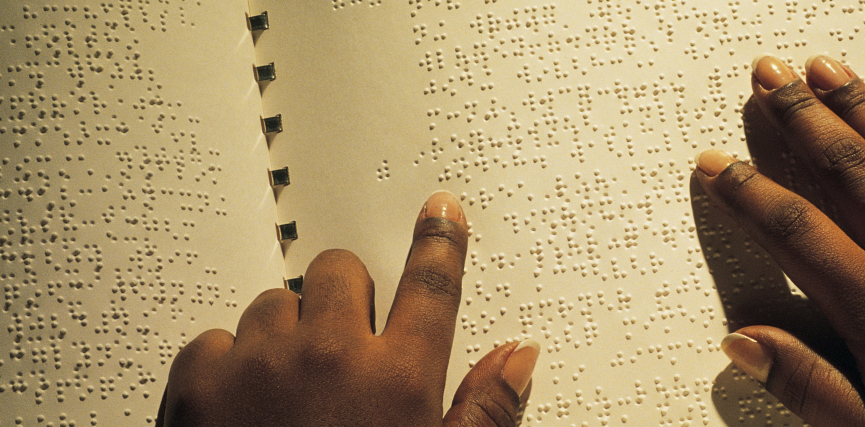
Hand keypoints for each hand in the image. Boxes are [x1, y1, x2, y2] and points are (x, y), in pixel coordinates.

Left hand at [157, 191, 539, 425]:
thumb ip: (484, 409)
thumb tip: (520, 354)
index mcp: (398, 379)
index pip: (432, 285)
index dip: (439, 242)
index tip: (441, 212)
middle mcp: (331, 353)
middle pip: (342, 271)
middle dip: (346, 297)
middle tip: (344, 345)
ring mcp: (260, 360)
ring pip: (275, 303)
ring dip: (285, 336)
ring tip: (290, 394)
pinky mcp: (198, 379)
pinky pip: (215, 339)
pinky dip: (228, 366)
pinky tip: (242, 410)